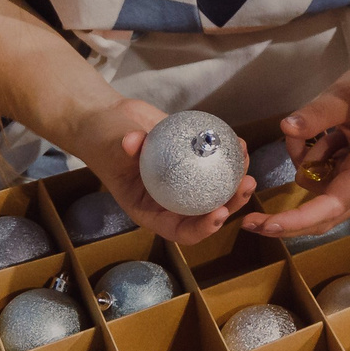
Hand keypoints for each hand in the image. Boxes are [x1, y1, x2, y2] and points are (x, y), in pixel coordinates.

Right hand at [67, 97, 253, 246]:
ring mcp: (184, 180)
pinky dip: (228, 155)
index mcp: (151, 210)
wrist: (108, 120)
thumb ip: (124, 148)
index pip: (181, 230)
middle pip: (207, 211)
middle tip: (245, 184)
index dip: (202, 228)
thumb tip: (132, 141)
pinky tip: (239, 142)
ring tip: (246, 160)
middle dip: (231, 203)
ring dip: (236, 179)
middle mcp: (171, 200)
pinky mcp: (192, 160)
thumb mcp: (110, 147)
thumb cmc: (103, 142)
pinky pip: (214, 163)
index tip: (218, 213)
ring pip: (216, 188)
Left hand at [241, 62, 349, 238]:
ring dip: (306, 162)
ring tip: (328, 130)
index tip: (267, 227)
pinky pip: (319, 179)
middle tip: (247, 221)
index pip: (331, 205)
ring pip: (316, 192)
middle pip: (322, 217)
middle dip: (287, 218)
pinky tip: (330, 136)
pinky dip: (311, 160)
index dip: (298, 220)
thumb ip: (316, 114)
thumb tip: (286, 127)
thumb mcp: (343, 96)